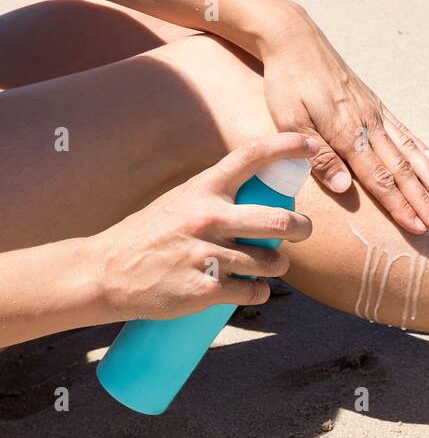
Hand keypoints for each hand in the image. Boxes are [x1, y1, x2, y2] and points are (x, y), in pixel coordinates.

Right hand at [90, 133, 314, 320]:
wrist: (106, 272)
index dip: (288, 145)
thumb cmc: (148, 233)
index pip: (252, 155)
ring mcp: (207, 255)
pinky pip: (252, 291)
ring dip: (280, 265)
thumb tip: (261, 191)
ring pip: (271, 261)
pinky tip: (255, 290)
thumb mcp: (181, 200)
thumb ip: (217, 194)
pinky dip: (259, 292)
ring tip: (274, 265)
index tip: (312, 146)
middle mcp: (208, 217)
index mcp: (203, 188)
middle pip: (279, 219)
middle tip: (304, 231)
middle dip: (302, 228)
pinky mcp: (205, 289)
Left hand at [258, 5, 428, 234]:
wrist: (294, 38)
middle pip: (400, 169)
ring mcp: (374, 112)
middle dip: (420, 200)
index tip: (417, 228)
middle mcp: (368, 123)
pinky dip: (419, 146)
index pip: (378, 178)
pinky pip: (402, 129)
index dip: (398, 206)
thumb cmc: (286, 82)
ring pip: (408, 150)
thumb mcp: (289, 122)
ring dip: (427, 177)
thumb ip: (317, 157)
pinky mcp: (372, 102)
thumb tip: (346, 188)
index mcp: (346, 133)